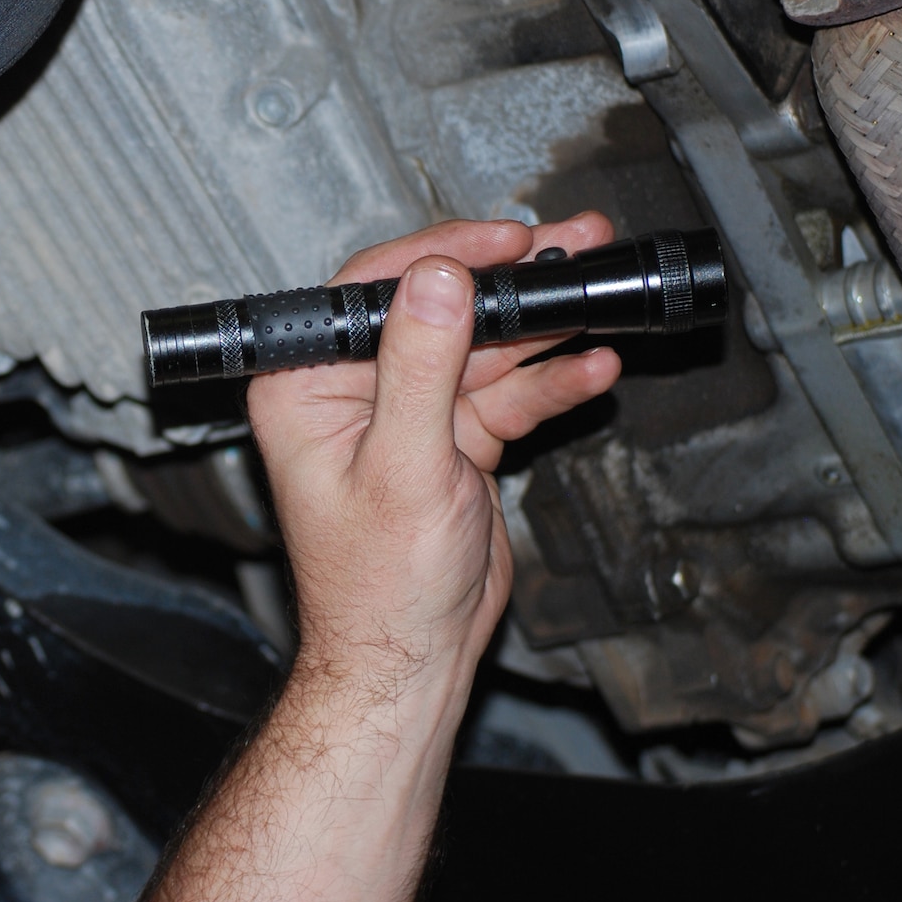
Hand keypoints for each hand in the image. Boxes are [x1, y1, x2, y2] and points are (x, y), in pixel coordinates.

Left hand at [246, 212, 621, 682]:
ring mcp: (407, 413)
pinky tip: (593, 366)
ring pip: (480, 347)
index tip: (503, 241)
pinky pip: (504, 395)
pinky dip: (549, 383)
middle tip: (569, 248)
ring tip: (596, 293)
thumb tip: (435, 282)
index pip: (372, 290)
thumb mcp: (402, 469)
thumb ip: (418, 369)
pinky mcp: (451, 440)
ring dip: (541, 326)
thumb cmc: (376, 589)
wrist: (412, 661)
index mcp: (306, 385)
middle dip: (509, 283)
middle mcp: (351, 389)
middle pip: (438, 309)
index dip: (443, 255)